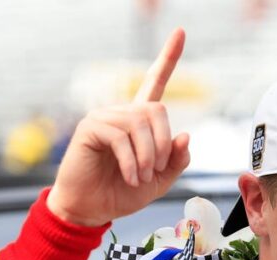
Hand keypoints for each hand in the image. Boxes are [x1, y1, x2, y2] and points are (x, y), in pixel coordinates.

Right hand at [48, 28, 190, 225]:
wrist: (92, 210)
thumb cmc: (122, 193)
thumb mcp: (159, 181)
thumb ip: (176, 160)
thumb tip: (186, 135)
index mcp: (139, 121)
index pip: (155, 82)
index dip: (169, 58)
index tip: (180, 32)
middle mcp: (122, 113)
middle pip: (157, 110)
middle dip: (163, 144)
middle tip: (156, 170)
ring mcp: (104, 118)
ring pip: (140, 124)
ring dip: (147, 156)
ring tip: (140, 177)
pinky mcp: (90, 128)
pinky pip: (121, 136)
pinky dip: (131, 160)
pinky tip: (129, 175)